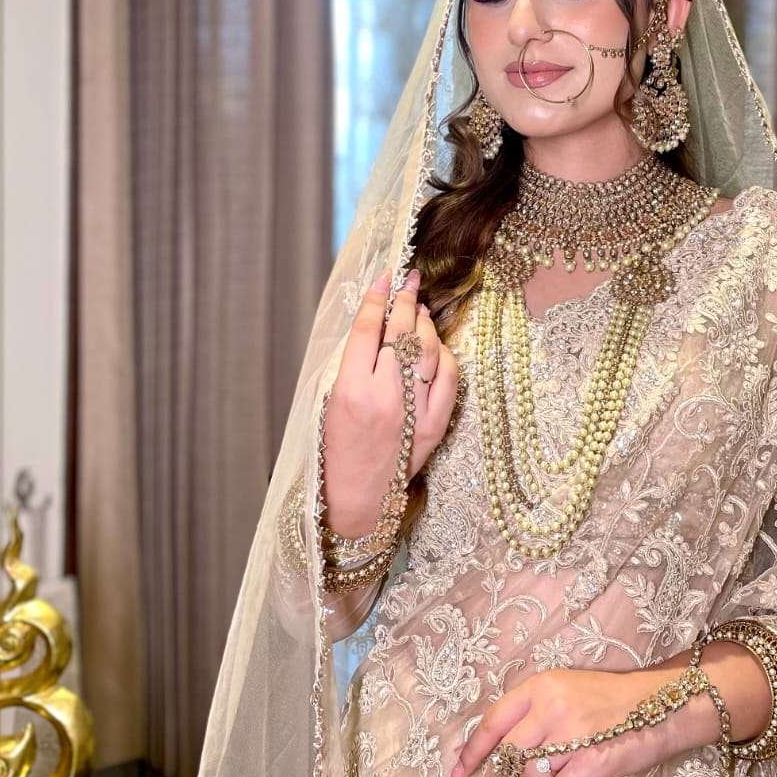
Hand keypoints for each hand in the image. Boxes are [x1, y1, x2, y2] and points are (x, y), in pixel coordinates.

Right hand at [322, 266, 459, 537]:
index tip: (383, 277)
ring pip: (426, 352)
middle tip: (409, 278)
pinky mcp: (434, 426)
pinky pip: (448, 378)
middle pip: (400, 334)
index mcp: (350, 392)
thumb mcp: (329, 403)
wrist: (358, 499)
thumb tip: (375, 322)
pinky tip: (435, 344)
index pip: (366, 331)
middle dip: (405, 300)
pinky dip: (443, 355)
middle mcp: (385, 399)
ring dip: (424, 323)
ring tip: (419, 306)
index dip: (375, 299)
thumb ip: (351, 364)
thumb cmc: (336, 450)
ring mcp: (414, 412)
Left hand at [447, 665, 717, 776]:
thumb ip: (534, 712)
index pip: (491, 722)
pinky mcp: (593, 762)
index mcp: (539, 686)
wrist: (663, 703)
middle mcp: (550, 707)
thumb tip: (499, 748)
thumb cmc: (611, 699)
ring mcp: (572, 735)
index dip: (469, 753)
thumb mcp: (566, 690)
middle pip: (505, 756)